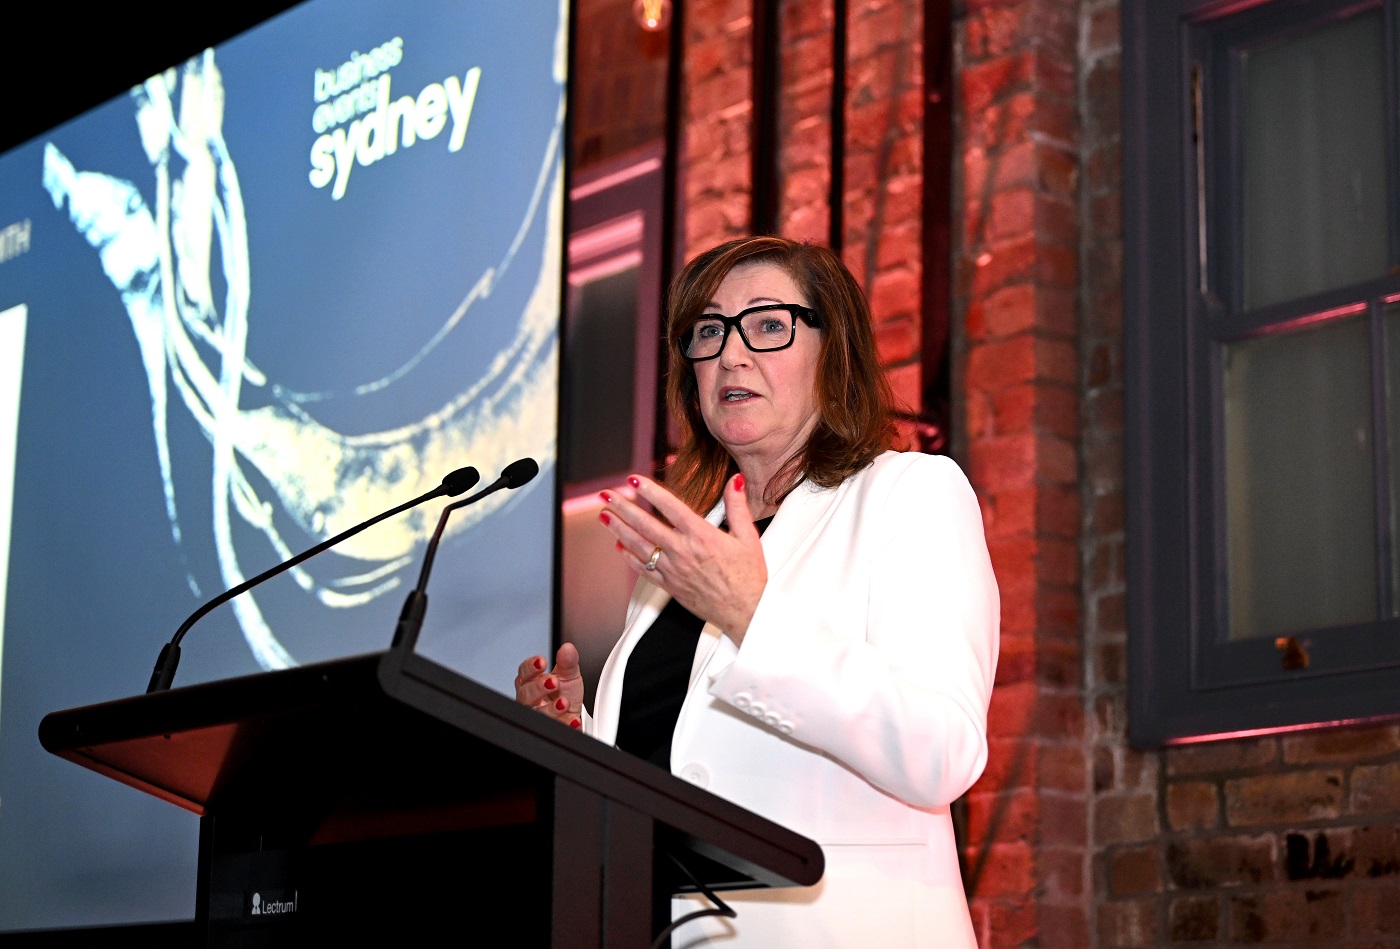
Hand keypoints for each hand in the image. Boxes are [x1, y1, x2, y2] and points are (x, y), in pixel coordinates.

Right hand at [514, 642, 583, 727]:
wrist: (573, 714)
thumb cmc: (565, 692)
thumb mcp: (569, 674)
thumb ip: (568, 661)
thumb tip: (568, 648)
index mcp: (532, 682)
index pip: (524, 672)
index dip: (531, 667)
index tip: (542, 662)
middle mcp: (531, 700)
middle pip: (526, 694)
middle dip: (538, 687)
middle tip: (554, 682)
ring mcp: (539, 715)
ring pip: (536, 714)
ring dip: (550, 709)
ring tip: (564, 702)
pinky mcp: (550, 729)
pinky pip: (554, 729)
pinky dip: (565, 725)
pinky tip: (573, 721)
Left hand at [599, 473, 766, 644]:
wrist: (746, 612)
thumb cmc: (749, 577)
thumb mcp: (748, 537)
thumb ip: (738, 506)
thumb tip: (734, 481)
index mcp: (701, 536)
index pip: (670, 506)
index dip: (649, 491)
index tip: (633, 480)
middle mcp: (683, 551)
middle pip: (645, 525)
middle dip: (623, 507)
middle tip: (606, 495)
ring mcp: (673, 570)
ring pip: (639, 546)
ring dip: (619, 530)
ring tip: (604, 517)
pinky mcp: (670, 586)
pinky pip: (644, 570)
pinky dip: (629, 558)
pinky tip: (620, 548)